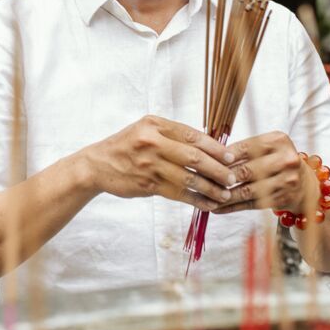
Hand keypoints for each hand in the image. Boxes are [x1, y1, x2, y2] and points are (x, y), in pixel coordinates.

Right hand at [83, 115, 236, 209]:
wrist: (97, 165)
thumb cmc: (127, 146)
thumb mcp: (146, 129)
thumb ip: (172, 134)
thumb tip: (209, 144)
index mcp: (155, 125)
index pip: (192, 135)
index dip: (215, 147)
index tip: (231, 156)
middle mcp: (152, 143)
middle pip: (194, 157)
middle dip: (217, 169)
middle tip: (232, 177)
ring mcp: (149, 164)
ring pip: (188, 178)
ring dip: (210, 188)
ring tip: (224, 194)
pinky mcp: (147, 184)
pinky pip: (177, 193)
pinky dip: (195, 200)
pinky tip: (207, 204)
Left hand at [212, 131, 318, 214]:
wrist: (305, 184)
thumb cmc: (276, 161)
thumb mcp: (266, 147)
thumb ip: (244, 149)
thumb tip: (210, 155)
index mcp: (278, 140)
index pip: (245, 148)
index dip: (223, 156)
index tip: (204, 161)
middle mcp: (286, 159)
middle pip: (246, 170)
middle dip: (221, 177)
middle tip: (201, 181)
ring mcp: (287, 180)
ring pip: (248, 190)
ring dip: (224, 196)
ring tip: (206, 198)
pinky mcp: (283, 198)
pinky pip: (252, 204)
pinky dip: (233, 207)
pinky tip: (218, 208)